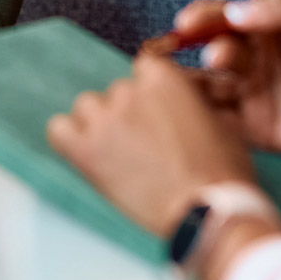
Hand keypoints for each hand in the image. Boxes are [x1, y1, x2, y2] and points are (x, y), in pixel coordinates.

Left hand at [47, 53, 256, 237]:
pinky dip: (69, 140)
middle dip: (128, 114)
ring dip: (100, 125)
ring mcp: (106, 119)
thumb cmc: (222, 171)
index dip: (151, 95)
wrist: (210, 210)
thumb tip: (179, 101)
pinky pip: (58, 130)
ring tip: (118, 154)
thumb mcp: (218, 119)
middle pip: (116, 91)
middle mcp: (130, 91)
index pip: (144, 69)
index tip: (157, 116)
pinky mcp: (86, 149)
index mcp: (163, 77)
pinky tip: (87, 156)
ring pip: (87, 106)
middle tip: (144, 145)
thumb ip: (189, 100)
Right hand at [180, 0, 280, 157]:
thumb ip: (278, 11)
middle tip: (209, 55)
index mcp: (260, 29)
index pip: (219, 19)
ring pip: (207, 88)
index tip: (187, 23)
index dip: (200, 19)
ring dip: (193, 86)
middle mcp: (249, 61)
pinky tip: (194, 118)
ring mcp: (249, 95)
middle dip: (200, 51)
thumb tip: (234, 12)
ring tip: (190, 87)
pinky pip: (220, 124)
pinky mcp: (254, 130)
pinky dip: (203, 121)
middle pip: (208, 52)